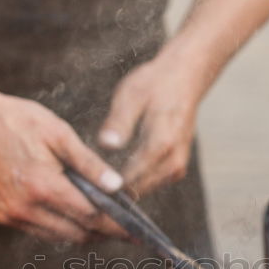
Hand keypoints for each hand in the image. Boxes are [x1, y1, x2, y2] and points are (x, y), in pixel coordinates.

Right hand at [0, 90, 124, 242]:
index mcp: (43, 186)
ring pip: (57, 236)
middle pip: (77, 233)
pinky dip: (59, 227)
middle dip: (103, 233)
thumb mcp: (59, 134)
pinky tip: (72, 215)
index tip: (136, 232)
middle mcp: (25, 208)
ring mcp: (10, 215)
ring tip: (103, 223)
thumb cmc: (17, 120)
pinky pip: (38, 230)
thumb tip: (118, 187)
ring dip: (82, 232)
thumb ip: (89, 164)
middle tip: (125, 229)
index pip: (91, 216)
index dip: (117, 226)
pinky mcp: (0, 216)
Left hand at [98, 49, 201, 196]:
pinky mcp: (176, 169)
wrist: (184, 79)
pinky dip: (135, 182)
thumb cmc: (155, 84)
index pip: (130, 176)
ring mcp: (178, 167)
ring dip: (123, 188)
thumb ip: (118, 123)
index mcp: (161, 144)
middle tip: (85, 186)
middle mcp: (173, 161)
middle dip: (112, 188)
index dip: (106, 183)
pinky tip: (114, 175)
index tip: (84, 184)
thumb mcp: (131, 95)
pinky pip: (152, 184)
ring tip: (97, 181)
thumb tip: (106, 145)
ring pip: (145, 189)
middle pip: (138, 188)